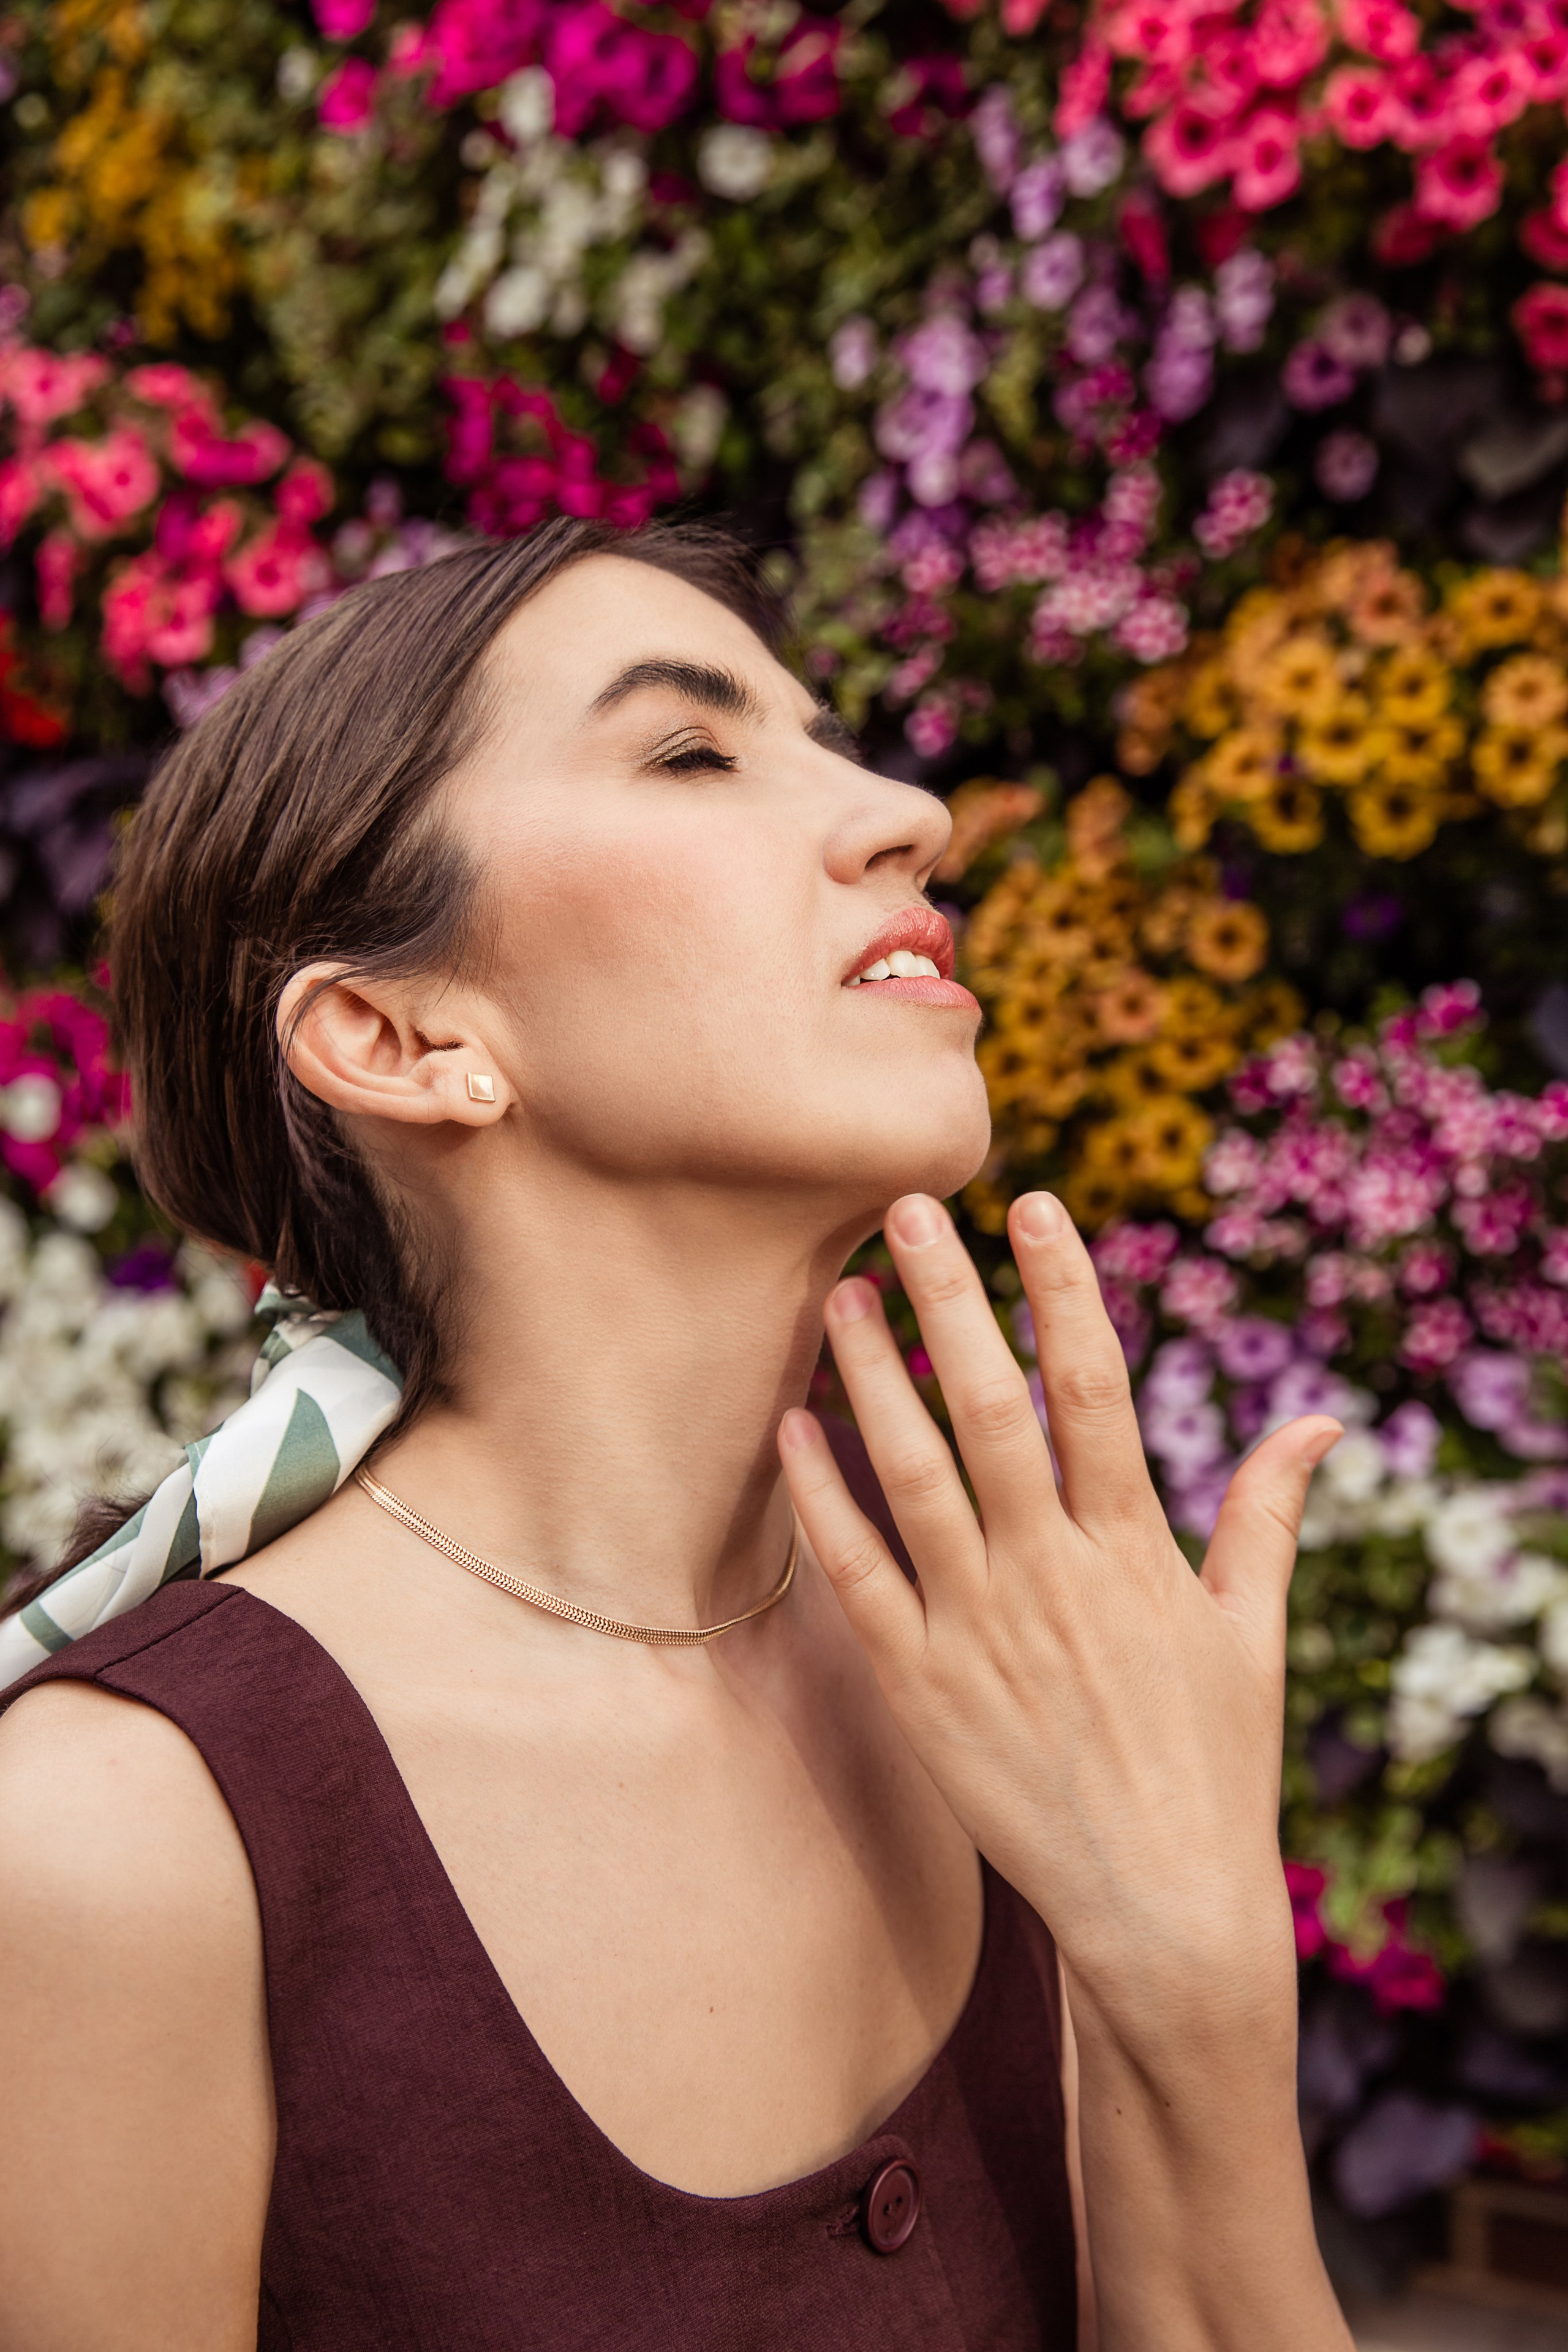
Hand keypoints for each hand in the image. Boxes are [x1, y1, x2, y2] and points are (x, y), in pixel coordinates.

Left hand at [778, 1189, 1340, 2049]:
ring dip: (871, 1377)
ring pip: (911, 1474)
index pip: (1094, 1386)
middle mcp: (1050, 1575)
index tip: (1034, 1206)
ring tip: (840, 1295)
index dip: (1063, 1288)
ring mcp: (977, 1630)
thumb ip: (1267, 1518)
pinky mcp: (917, 1688)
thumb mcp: (1251, 1636)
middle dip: (949, 1298)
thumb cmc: (1214, 1767)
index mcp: (1134, 1550)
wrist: (1160, 1912)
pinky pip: (855, 1574)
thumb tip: (1319, 1422)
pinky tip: (794, 1427)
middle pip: (990, 1407)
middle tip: (904, 1208)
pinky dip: (821, 1497)